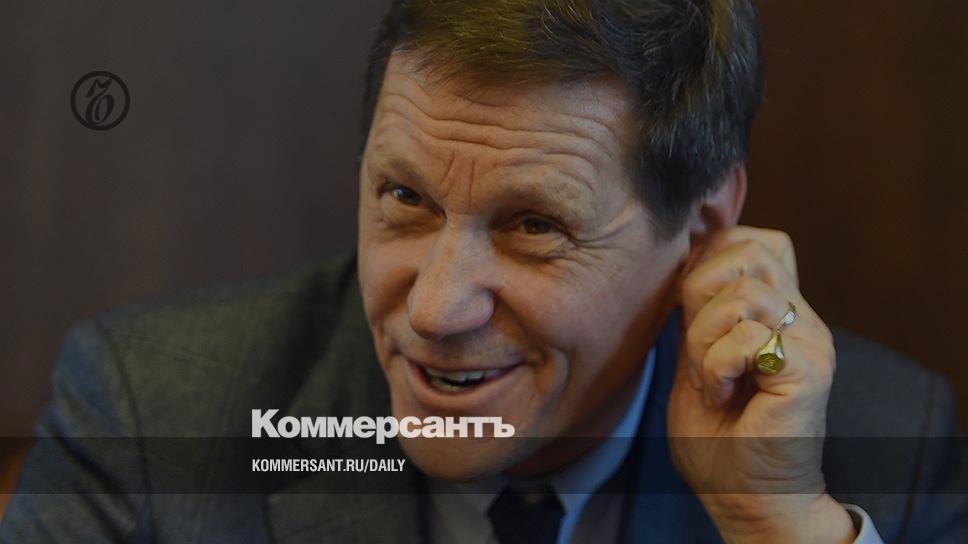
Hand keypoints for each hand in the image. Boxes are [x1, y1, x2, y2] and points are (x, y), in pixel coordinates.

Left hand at [667, 226, 855, 542]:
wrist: (746, 495)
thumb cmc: (718, 433)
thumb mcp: (695, 355)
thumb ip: (698, 310)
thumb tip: (681, 264)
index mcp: (776, 310)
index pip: (752, 240)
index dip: (707, 260)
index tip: (686, 312)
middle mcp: (800, 318)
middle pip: (747, 249)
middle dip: (698, 292)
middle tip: (696, 348)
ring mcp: (810, 342)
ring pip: (743, 291)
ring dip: (703, 337)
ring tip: (709, 378)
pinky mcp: (808, 372)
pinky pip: (749, 336)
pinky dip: (716, 365)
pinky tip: (722, 394)